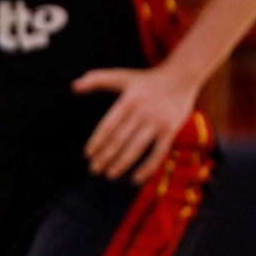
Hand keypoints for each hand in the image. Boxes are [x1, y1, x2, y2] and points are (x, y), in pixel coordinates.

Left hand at [73, 64, 199, 183]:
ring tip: (109, 175)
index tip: (88, 155)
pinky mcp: (171, 130)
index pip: (108, 125)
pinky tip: (135, 180)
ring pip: (136, 148)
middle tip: (93, 170)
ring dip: (121, 164)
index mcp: (128, 100)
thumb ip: (96, 80)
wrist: (182, 76)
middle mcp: (142, 111)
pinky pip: (158, 153)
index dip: (96, 142)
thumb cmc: (145, 79)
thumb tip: (73, 86)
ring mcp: (157, 122)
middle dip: (105, 156)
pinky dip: (147, 168)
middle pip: (120, 139)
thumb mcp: (120, 75)